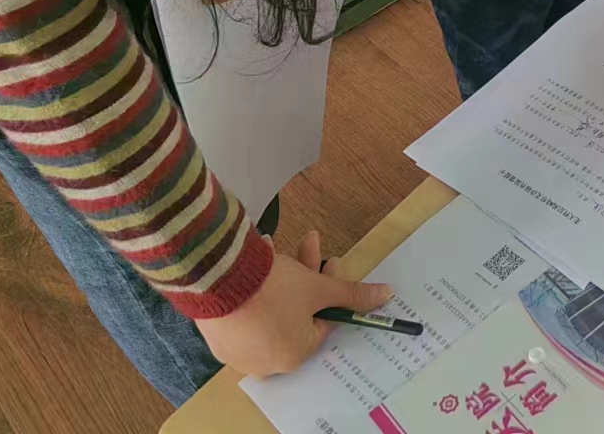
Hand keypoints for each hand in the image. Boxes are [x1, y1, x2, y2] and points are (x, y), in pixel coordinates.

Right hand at [196, 230, 391, 376]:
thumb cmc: (274, 289)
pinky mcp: (218, 335)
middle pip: (298, 313)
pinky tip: (259, 256)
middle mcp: (266, 360)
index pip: (323, 320)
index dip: (330, 288)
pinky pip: (245, 311)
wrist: (217, 279)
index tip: (331, 261)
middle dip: (308, 274)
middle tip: (312, 242)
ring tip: (276, 246)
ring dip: (283, 274)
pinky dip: (255, 287)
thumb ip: (353, 294)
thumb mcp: (319, 288)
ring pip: (271, 308)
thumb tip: (386, 296)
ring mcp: (239, 350)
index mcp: (295, 355)